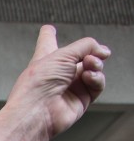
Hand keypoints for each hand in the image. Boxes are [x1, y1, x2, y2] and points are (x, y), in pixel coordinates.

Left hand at [5, 26, 109, 140]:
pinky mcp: (81, 98)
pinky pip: (96, 84)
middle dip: (90, 52)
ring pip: (93, 68)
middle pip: (79, 56)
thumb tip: (104, 51)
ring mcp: (70, 85)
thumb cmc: (38, 83)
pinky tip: (88, 77)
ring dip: (95, 64)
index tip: (49, 29)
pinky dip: (96, 78)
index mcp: (46, 58)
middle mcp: (57, 72)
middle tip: (89, 56)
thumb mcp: (62, 54)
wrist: (37, 111)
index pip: (47, 42)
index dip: (49, 35)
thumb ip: (86, 46)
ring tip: (89, 65)